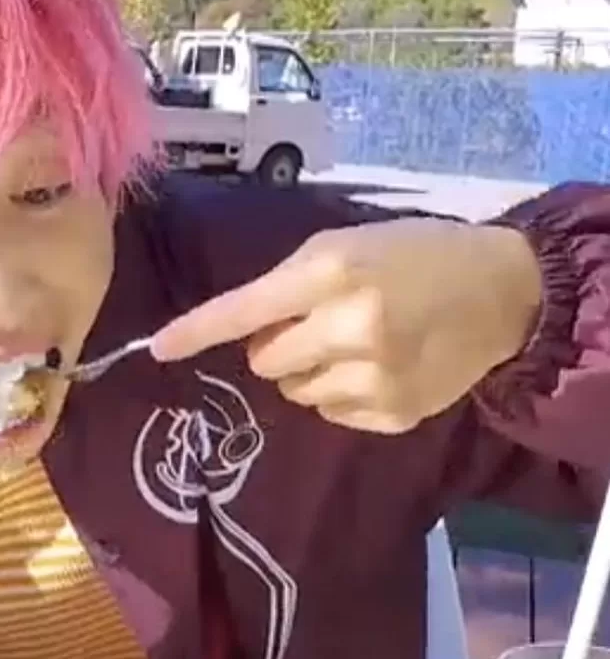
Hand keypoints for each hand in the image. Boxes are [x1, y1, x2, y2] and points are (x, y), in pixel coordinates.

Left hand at [150, 220, 541, 432]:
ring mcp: (374, 377)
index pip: (244, 309)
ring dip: (308, 372)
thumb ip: (288, 283)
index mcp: (332, 273)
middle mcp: (349, 328)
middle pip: (264, 361)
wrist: (502, 292)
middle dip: (276, 346)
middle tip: (316, 324)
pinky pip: (331, 414)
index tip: (157, 348)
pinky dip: (341, 394)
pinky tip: (379, 368)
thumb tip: (239, 329)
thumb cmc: (412, 255)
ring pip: (294, 392)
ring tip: (355, 344)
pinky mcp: (393, 414)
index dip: (196, 331)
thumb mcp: (345, 245)